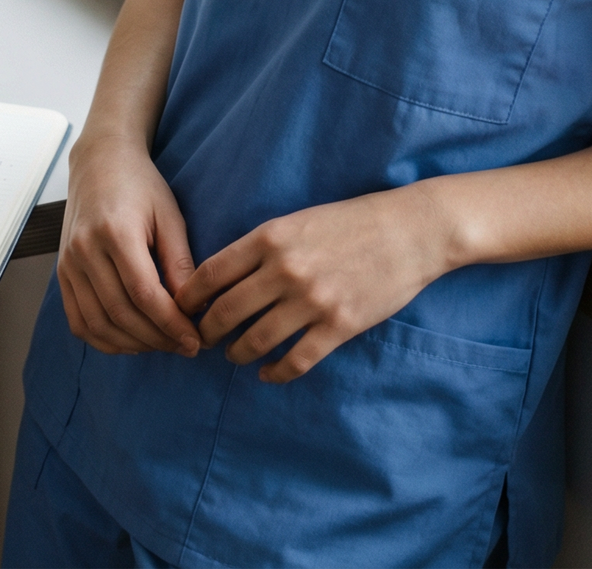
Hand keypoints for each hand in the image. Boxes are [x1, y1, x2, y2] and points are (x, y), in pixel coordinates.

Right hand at [57, 133, 199, 357]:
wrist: (100, 162)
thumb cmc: (141, 185)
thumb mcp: (169, 215)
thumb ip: (179, 262)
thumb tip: (193, 309)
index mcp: (115, 232)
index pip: (145, 295)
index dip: (171, 325)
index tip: (195, 341)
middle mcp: (85, 251)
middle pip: (121, 314)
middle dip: (157, 339)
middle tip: (184, 347)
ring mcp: (68, 264)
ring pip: (98, 324)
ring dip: (132, 344)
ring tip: (161, 345)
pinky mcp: (62, 273)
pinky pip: (79, 321)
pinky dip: (104, 340)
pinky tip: (130, 341)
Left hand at [174, 184, 450, 382]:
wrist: (410, 230)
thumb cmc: (352, 221)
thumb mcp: (299, 220)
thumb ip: (262, 245)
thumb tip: (223, 276)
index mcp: (271, 237)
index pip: (211, 272)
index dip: (189, 297)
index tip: (182, 309)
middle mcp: (285, 270)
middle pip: (226, 312)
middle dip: (206, 331)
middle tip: (201, 339)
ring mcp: (312, 301)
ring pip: (256, 340)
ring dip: (237, 353)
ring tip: (233, 355)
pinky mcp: (338, 326)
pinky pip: (296, 361)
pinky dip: (275, 372)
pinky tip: (267, 372)